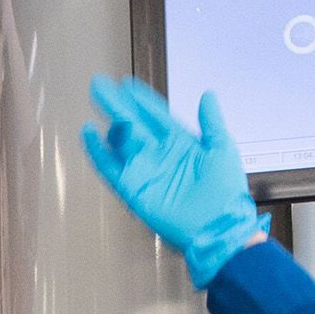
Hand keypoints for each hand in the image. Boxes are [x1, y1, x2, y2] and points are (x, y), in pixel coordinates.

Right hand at [82, 78, 261, 286]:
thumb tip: (207, 95)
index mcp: (181, 144)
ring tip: (97, 101)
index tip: (127, 84)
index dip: (141, 100)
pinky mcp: (134, 190)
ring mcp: (145, 172)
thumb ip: (212, 121)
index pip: (156, 116)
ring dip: (108, 122)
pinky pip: (111, 169)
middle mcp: (160, 155)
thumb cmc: (225, 193)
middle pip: (133, 123)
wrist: (218, 229)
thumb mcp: (223, 148)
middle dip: (117, 104)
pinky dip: (98, 153)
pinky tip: (89, 134)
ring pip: (121, 142)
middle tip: (100, 84)